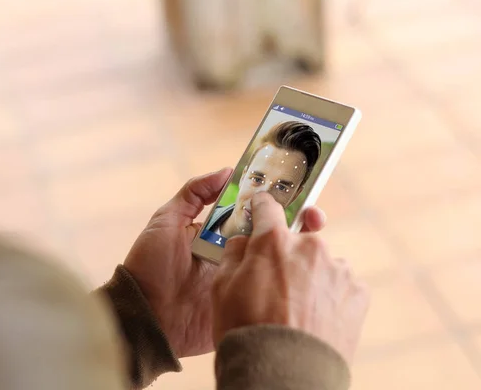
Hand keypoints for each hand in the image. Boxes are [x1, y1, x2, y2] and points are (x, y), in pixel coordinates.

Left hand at [123, 168, 327, 357]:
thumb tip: (227, 170)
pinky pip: (267, 294)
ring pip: (275, 264)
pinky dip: (285, 286)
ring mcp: (241, 280)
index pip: (254, 214)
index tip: (298, 191)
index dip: (276, 203)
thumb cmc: (150, 265)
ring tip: (316, 243)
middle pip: (271, 236)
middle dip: (296, 225)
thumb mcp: (166, 221)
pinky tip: (304, 276)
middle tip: (315, 217)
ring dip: (296, 253)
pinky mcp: (242, 305)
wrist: (144, 315)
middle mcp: (235, 254)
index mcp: (220, 234)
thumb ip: (193, 193)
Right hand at [212, 192, 369, 362]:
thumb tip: (243, 240)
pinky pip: (340, 285)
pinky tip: (315, 318)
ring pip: (320, 263)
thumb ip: (233, 254)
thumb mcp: (221, 288)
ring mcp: (338, 270)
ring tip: (296, 310)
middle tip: (274, 285)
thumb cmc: (246, 331)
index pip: (267, 207)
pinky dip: (330, 296)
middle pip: (296, 240)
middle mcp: (310, 247)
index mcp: (273, 242)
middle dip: (286, 255)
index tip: (261, 206)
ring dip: (310, 277)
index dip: (261, 206)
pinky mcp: (358, 293)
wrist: (284, 375)